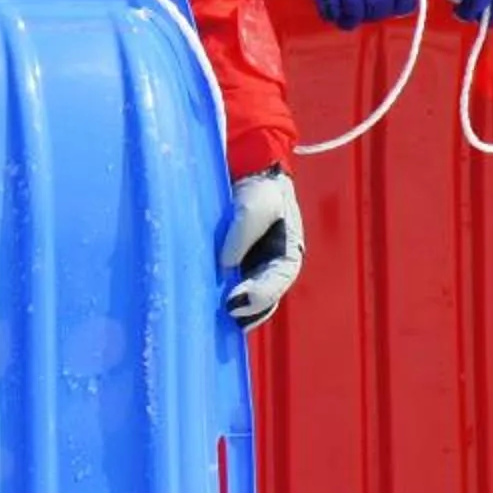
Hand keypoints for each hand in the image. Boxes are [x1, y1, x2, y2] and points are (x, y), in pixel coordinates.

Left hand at [219, 167, 304, 328]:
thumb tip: (225, 263)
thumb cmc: (261, 191)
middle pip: (262, 301)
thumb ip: (243, 233)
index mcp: (288, 256)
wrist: (251, 176)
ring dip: (232, 310)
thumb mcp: (257, 206)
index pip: (277, 282)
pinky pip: (228, 290)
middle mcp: (272, 271)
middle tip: (224, 314)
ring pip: (246, 301)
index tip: (233, 304)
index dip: (258, 296)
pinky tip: (204, 303)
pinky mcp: (234, 271)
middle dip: (245, 312)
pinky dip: (219, 298)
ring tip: (212, 316)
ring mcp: (253, 273)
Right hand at [260, 0, 416, 28]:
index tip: (400, 8)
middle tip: (371, 15)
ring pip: (353, 5)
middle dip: (375, 14)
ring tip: (349, 21)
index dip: (403, 1)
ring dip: (352, 18)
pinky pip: (328, 0)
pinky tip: (332, 14)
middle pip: (378, 0)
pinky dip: (330, 12)